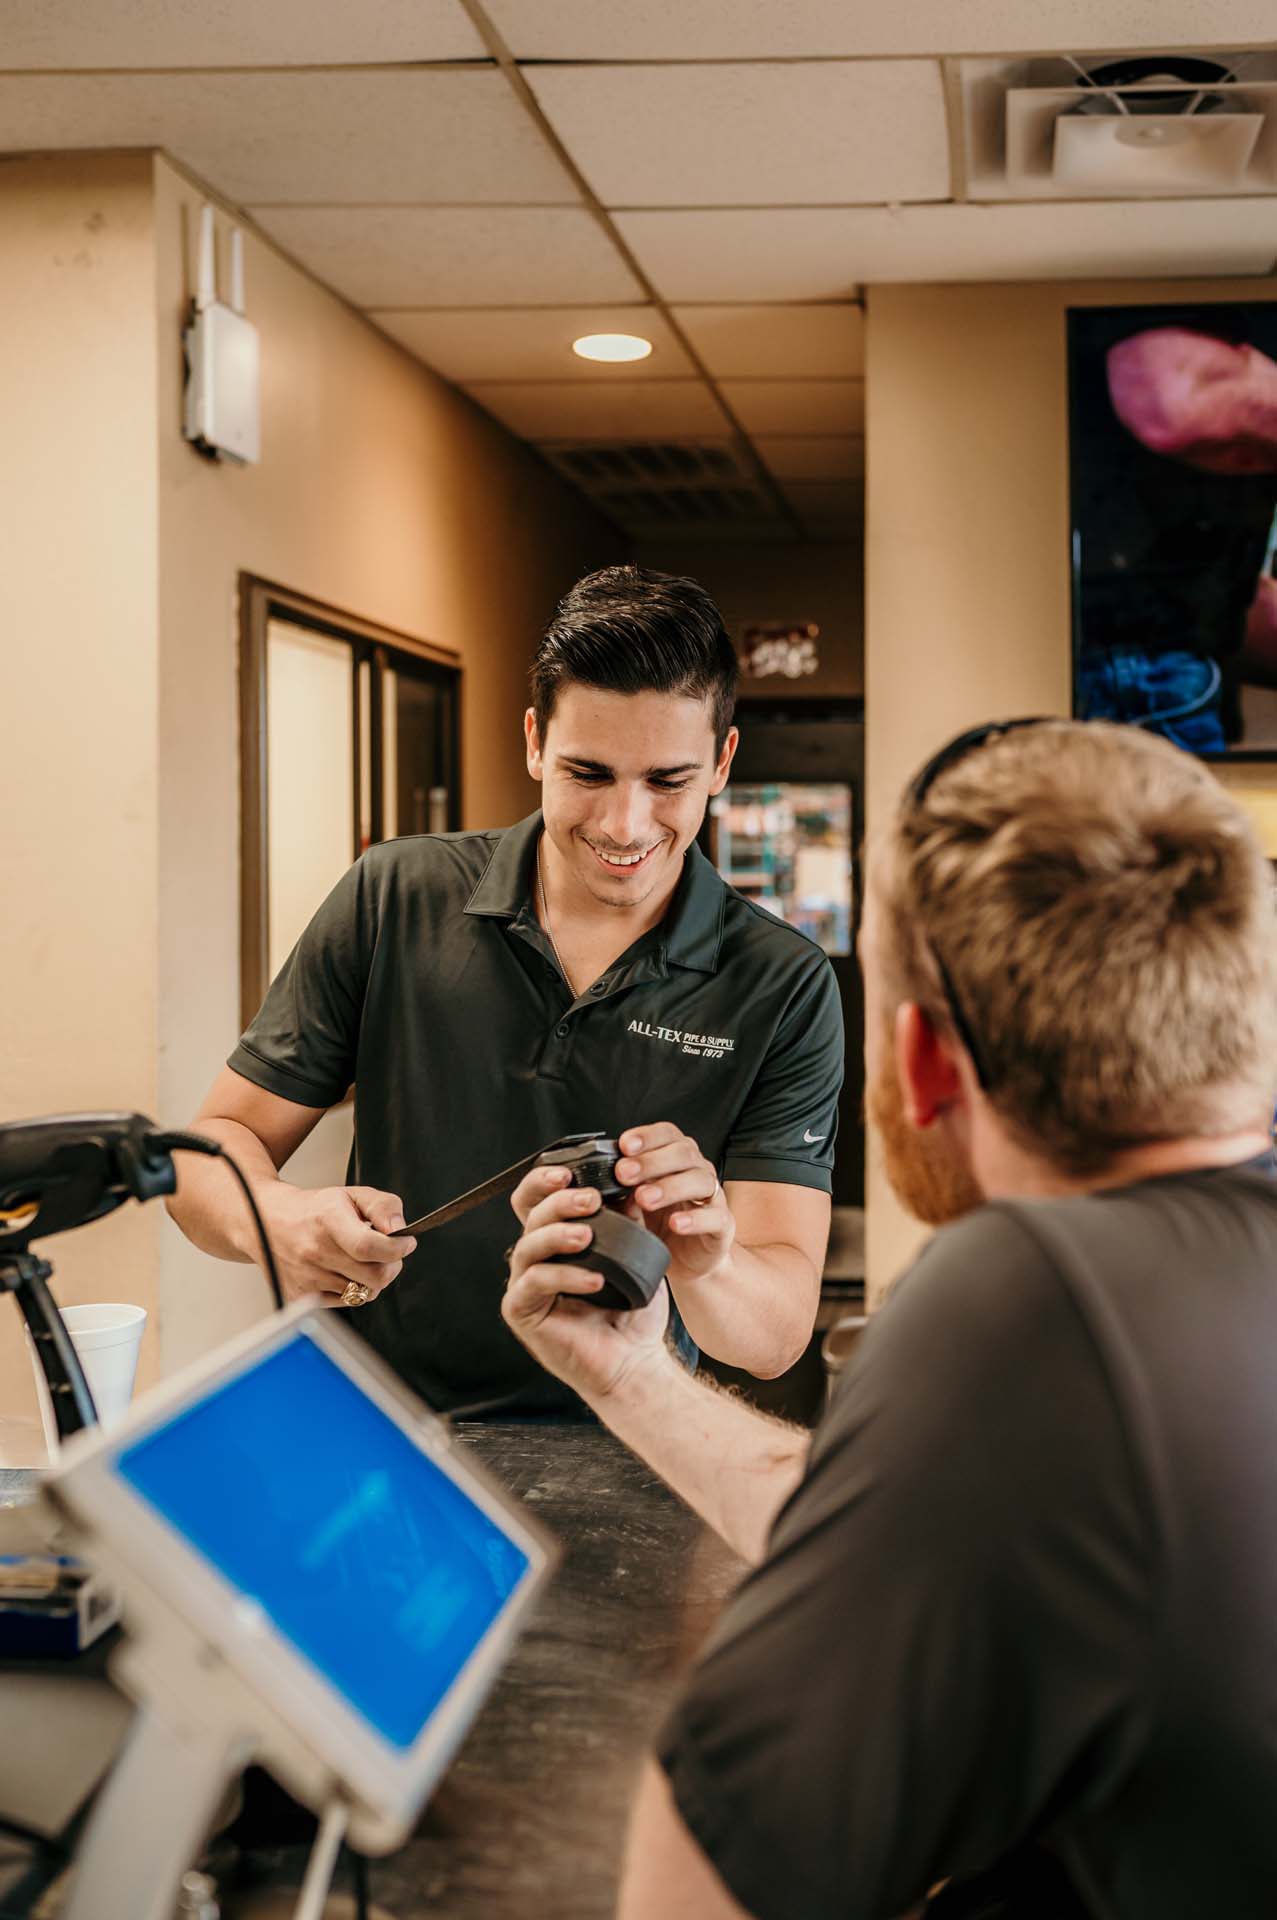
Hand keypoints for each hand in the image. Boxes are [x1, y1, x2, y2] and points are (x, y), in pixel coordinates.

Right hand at [251, 1182, 416, 1307]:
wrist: (264, 1222)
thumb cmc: (314, 1209)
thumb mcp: (351, 1194)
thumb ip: (383, 1206)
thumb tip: (400, 1229)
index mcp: (328, 1220)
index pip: (369, 1246)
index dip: (397, 1249)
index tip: (406, 1243)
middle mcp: (314, 1251)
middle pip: (375, 1277)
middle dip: (391, 1265)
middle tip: (386, 1253)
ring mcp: (306, 1277)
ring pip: (363, 1293)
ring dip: (370, 1278)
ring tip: (358, 1259)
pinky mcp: (301, 1297)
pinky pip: (345, 1302)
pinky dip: (351, 1289)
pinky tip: (341, 1271)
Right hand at [502, 1165, 669, 1402]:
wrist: (634, 1362)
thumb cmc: (630, 1313)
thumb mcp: (634, 1259)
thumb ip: (628, 1224)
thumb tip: (631, 1186)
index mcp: (555, 1242)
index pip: (537, 1201)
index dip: (544, 1181)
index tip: (571, 1172)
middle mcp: (534, 1260)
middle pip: (531, 1217)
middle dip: (558, 1202)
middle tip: (591, 1199)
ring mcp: (524, 1286)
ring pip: (528, 1246)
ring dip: (558, 1234)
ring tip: (588, 1235)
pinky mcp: (522, 1312)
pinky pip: (536, 1283)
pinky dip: (565, 1276)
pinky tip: (593, 1279)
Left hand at [614, 1123, 733, 1288]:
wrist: (686, 1262)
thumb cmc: (660, 1225)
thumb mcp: (634, 1206)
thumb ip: (622, 1193)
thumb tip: (601, 1185)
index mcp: (676, 1159)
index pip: (666, 1134)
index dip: (646, 1136)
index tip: (624, 1145)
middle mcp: (697, 1171)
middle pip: (682, 1153)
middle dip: (651, 1161)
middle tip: (624, 1174)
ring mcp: (713, 1197)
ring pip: (699, 1180)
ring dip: (670, 1186)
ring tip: (645, 1198)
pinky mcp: (723, 1225)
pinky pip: (715, 1217)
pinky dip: (695, 1219)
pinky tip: (675, 1224)